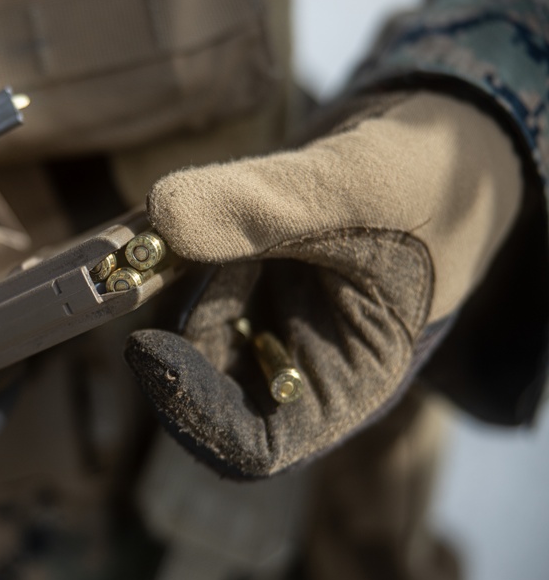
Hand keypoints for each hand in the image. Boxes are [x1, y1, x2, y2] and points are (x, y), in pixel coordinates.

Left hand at [125, 91, 522, 477]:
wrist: (434, 136)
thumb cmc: (428, 175)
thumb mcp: (358, 184)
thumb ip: (264, 205)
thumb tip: (160, 218)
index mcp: (347, 383)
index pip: (255, 444)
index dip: (192, 411)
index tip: (146, 348)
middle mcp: (301, 367)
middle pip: (206, 389)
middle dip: (176, 331)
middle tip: (148, 261)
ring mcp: (269, 325)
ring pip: (190, 330)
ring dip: (183, 276)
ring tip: (233, 210)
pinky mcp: (244, 284)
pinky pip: (188, 283)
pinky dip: (182, 247)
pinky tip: (217, 205)